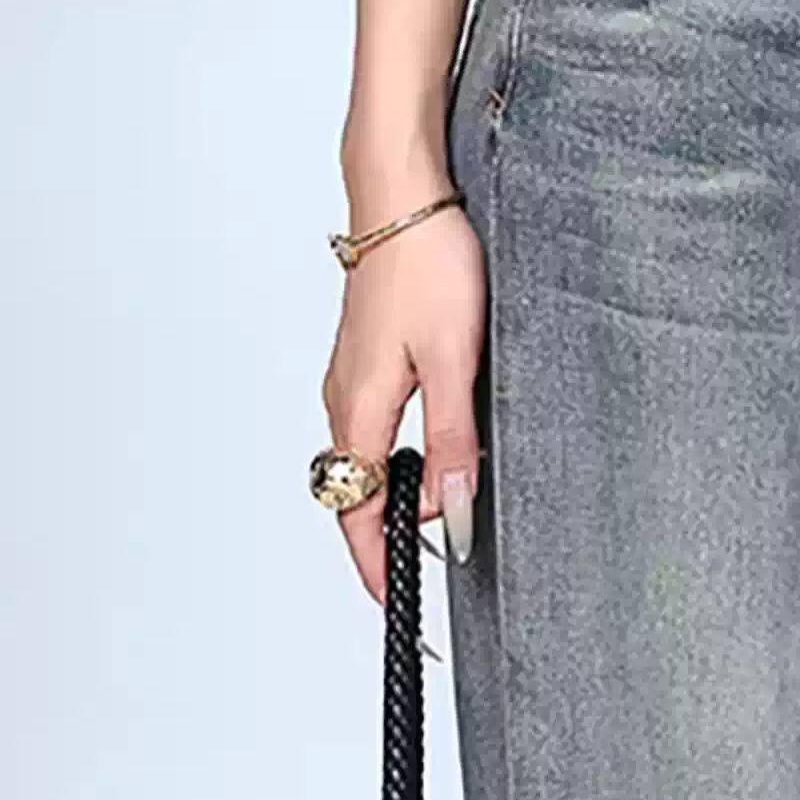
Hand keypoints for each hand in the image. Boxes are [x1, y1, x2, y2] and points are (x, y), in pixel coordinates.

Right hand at [319, 193, 487, 604]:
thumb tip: (449, 518)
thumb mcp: (454, 360)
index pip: (357, 513)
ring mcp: (353, 373)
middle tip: (448, 548)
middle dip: (397, 529)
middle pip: (361, 490)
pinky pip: (378, 422)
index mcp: (359, 410)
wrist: (403, 192)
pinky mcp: (369, 351)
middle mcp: (345, 397)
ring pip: (371, 454)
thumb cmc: (428, 263)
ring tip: (452, 496)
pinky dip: (404, 447)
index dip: (378, 566)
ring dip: (405, 484)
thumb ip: (452, 442)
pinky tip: (442, 436)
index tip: (400, 607)